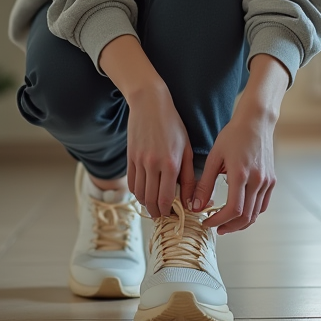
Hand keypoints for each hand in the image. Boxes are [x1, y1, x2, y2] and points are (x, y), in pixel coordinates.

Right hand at [126, 85, 195, 218]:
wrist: (149, 104)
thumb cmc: (173, 125)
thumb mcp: (186, 149)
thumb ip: (188, 177)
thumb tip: (190, 201)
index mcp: (170, 163)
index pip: (166, 198)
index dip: (168, 212)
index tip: (172, 216)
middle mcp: (153, 164)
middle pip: (151, 199)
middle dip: (157, 213)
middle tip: (163, 216)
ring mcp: (139, 161)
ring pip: (139, 194)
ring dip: (146, 204)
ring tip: (154, 206)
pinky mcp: (130, 157)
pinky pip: (131, 183)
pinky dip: (137, 193)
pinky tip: (144, 193)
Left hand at [192, 109, 275, 234]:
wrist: (256, 122)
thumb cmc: (233, 135)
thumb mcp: (214, 157)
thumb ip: (205, 184)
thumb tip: (195, 206)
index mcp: (241, 174)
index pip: (233, 210)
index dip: (218, 220)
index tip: (207, 222)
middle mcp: (257, 180)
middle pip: (246, 217)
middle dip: (229, 227)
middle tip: (216, 228)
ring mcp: (267, 182)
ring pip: (256, 214)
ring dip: (240, 223)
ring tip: (226, 223)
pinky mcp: (271, 181)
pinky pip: (262, 205)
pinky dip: (251, 213)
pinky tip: (240, 212)